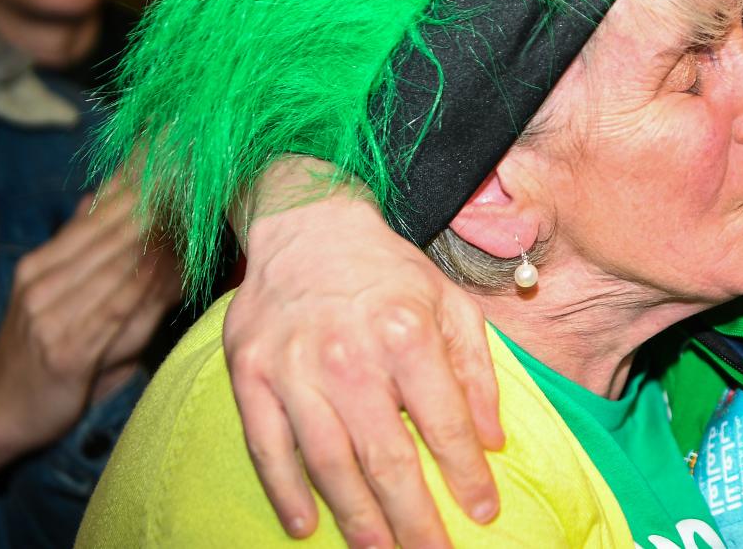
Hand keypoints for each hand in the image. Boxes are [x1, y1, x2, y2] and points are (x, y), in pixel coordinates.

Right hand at [0, 186, 178, 485]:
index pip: (96, 216)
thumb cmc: (41, 351)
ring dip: (167, 239)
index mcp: (40, 265)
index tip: (174, 162)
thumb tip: (98, 197)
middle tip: (200, 178)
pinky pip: (124, 309)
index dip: (138, 188)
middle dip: (161, 205)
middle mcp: (43, 283)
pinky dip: (157, 286)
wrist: (0, 410)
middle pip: (113, 235)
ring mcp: (54, 315)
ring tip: (202, 213)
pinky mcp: (71, 350)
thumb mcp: (53, 295)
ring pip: (124, 267)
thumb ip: (78, 249)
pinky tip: (185, 268)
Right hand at [226, 161, 501, 548]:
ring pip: (329, 464)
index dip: (466, 475)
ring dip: (357, 519)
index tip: (484, 512)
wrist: (305, 224)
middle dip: (415, 519)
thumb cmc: (389, 270)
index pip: (444, 423)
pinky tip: (305, 527)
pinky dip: (286, 493)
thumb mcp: (451, 303)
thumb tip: (491, 440)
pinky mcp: (250, 375)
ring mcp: (294, 368)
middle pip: (387, 458)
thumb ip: (477, 370)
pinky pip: (268, 448)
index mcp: (407, 333)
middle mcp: (350, 354)